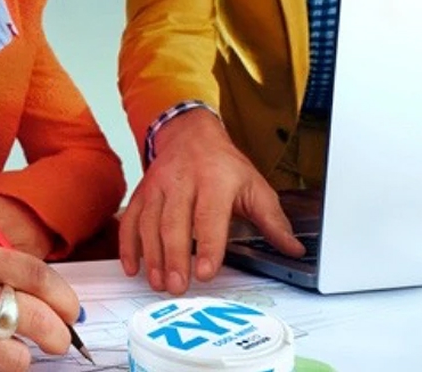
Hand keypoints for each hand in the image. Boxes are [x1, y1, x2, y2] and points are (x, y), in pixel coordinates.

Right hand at [118, 110, 301, 293]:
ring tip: (159, 283)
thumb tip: (293, 248)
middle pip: (174, 223)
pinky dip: (128, 245)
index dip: (207, 246)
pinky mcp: (142, 192)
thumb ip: (273, 221)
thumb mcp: (254, 186)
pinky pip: (130, 220)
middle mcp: (183, 180)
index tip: (205, 272)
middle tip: (179, 287)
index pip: (209, 216)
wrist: (191, 134)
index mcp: (215, 179)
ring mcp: (158, 185)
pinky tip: (133, 267)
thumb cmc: (223, 165)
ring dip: (152, 257)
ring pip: (149, 223)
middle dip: (174, 258)